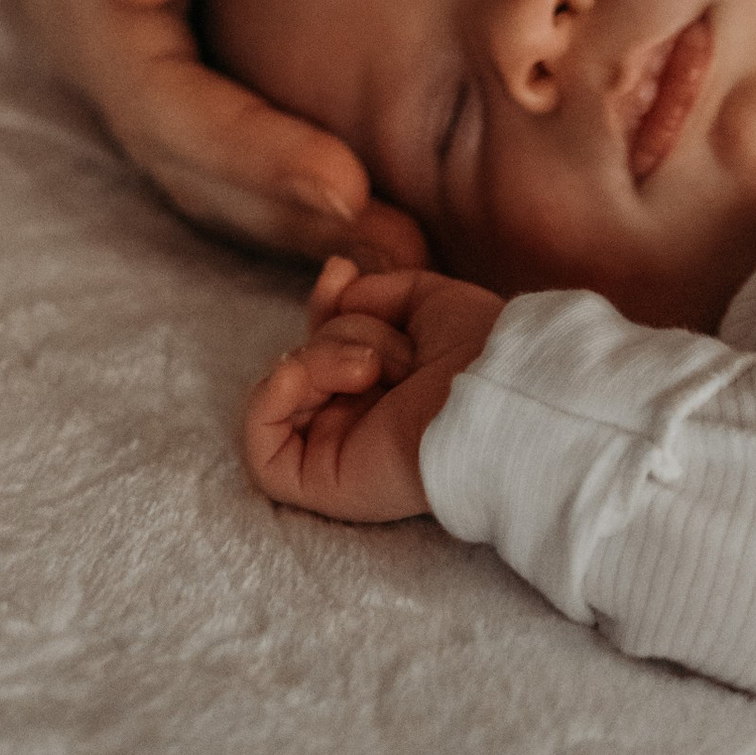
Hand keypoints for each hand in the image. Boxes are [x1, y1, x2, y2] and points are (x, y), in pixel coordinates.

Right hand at [12, 0, 424, 268]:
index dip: (248, 153)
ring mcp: (150, 63)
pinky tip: (395, 200)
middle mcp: (113, 47)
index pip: (161, 102)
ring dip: (304, 224)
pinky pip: (243, 143)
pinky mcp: (199, 57)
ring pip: (215, 176)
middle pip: (189, 168)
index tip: (344, 184)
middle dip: (290, 218)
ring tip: (418, 255)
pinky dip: (306, 186)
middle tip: (408, 257)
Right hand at [242, 257, 504, 522]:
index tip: (341, 271)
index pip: (325, 347)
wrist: (495, 394)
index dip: (324, 305)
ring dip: (320, 358)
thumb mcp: (424, 302)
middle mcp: (356, 421)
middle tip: (383, 345)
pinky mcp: (319, 484)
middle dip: (336, 330)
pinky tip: (304, 377)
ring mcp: (334, 453)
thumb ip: (373, 295)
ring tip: (373, 367)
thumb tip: (336, 293)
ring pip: (282, 392)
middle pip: (301, 361)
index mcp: (384, 389)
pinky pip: (260, 448)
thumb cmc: (477, 351)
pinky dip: (271, 398)